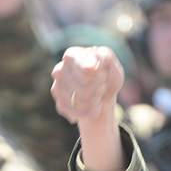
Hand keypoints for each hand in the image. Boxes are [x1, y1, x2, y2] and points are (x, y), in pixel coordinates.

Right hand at [52, 46, 126, 170]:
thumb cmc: (109, 76)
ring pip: (67, 98)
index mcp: (73, 54)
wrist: (104, 94)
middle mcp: (60, 69)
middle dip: (91, 91)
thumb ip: (104, 59)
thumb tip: (92, 64)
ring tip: (97, 105)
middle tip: (101, 94)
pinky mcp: (58, 104)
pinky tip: (89, 114)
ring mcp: (56, 88)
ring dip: (87, 104)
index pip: (79, 64)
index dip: (93, 75)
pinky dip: (80, 115)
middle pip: (71, 82)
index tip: (102, 79)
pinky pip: (66, 111)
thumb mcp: (113, 65)